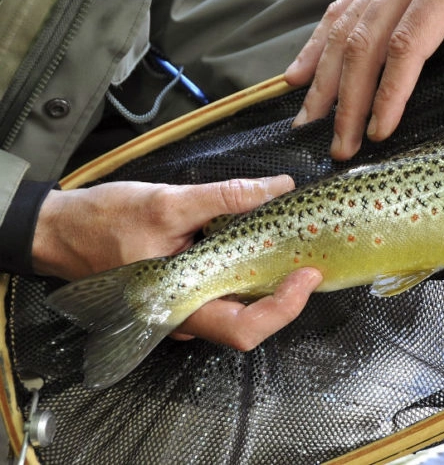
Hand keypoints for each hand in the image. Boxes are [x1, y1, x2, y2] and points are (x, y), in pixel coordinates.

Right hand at [33, 176, 322, 348]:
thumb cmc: (103, 221)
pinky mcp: (185, 293)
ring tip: (293, 254)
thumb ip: (225, 197)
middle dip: (284, 297)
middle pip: (248, 323)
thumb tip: (277, 188)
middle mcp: (184, 317)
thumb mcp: (168, 201)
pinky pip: (224, 293)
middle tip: (310, 261)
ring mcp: (185, 308)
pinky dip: (249, 275)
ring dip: (269, 286)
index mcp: (179, 305)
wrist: (61, 230)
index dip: (283, 308)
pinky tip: (263, 251)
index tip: (307, 276)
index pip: (243, 329)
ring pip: (238, 309)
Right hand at [286, 0, 443, 159]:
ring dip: (323, 80)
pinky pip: (340, 9)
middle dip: (346, 101)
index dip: (389, 93)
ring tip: (308, 122)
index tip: (379, 132)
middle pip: (363, 43)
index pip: (407, 45)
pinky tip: (299, 75)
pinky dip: (316, 44)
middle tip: (339, 148)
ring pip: (342, 28)